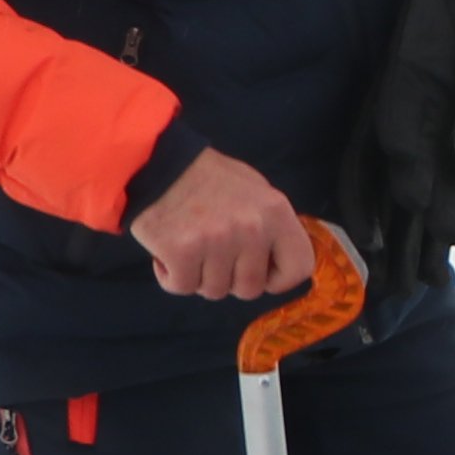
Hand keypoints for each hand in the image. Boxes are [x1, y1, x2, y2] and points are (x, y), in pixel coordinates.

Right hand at [131, 147, 313, 299]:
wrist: (155, 163)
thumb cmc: (206, 178)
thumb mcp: (254, 190)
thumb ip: (271, 225)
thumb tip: (280, 260)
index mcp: (276, 212)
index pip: (299, 267)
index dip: (279, 280)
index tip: (261, 274)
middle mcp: (252, 229)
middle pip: (250, 288)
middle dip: (230, 281)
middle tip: (213, 258)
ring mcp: (217, 241)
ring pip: (214, 291)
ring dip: (199, 277)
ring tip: (190, 248)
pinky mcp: (182, 252)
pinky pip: (182, 287)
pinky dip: (171, 276)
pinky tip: (168, 254)